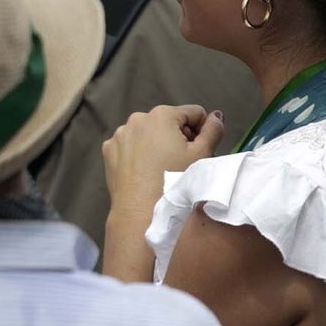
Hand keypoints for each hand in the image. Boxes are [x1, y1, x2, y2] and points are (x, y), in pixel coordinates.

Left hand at [103, 105, 224, 222]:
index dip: (203, 131)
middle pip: (170, 123)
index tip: (201, 150)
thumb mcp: (203, 154)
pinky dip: (140, 154)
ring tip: (165, 169)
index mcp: (161, 115)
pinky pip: (131, 146)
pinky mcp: (110, 150)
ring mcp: (120, 135)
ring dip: (159, 145)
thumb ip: (214, 130)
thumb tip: (216, 116)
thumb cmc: (174, 182)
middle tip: (184, 162)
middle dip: (180, 138)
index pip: (194, 113)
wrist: (141, 211)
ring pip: (149, 134)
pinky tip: (146, 172)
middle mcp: (137, 119)